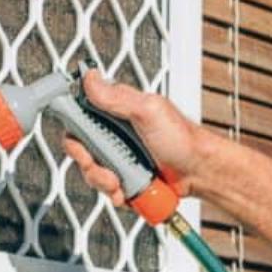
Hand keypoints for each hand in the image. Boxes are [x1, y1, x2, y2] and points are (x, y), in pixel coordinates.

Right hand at [59, 69, 209, 206]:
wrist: (199, 171)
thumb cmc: (182, 138)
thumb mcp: (148, 111)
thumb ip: (117, 97)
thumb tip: (90, 78)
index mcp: (115, 110)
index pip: (78, 114)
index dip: (73, 129)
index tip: (81, 142)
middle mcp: (114, 132)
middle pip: (79, 148)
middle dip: (89, 163)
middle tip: (107, 169)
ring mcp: (118, 156)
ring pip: (91, 171)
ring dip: (104, 181)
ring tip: (121, 183)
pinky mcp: (124, 177)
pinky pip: (107, 188)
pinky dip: (115, 193)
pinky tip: (127, 191)